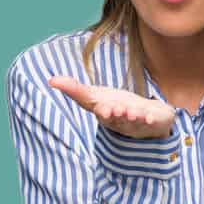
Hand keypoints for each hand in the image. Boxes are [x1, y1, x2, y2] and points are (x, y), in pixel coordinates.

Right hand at [49, 74, 175, 139]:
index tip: (102, 109)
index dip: (103, 111)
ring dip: (133, 117)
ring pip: (134, 121)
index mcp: (105, 114)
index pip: (102, 112)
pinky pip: (151, 122)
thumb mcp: (94, 96)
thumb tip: (51, 80)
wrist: (144, 115)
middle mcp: (120, 121)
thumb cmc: (114, 105)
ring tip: (132, 112)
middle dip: (116, 114)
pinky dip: (150, 119)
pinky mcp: (153, 121)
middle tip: (116, 109)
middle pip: (118, 118)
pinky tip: (150, 117)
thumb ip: (74, 89)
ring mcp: (137, 123)